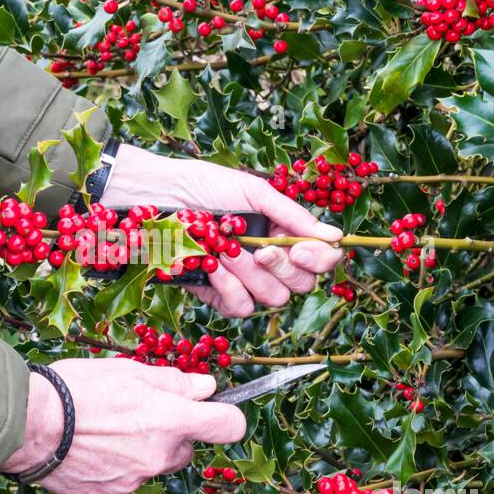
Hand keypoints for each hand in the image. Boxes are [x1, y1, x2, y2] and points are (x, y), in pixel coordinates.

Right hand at [0, 358, 245, 493]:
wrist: (27, 425)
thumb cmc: (77, 390)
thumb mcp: (130, 372)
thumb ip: (174, 382)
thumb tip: (206, 388)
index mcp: (170, 421)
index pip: (229, 426)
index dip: (227, 416)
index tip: (216, 410)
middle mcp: (159, 456)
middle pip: (186, 448)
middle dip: (172, 432)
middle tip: (139, 412)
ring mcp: (135, 480)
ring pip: (154, 464)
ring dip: (143, 450)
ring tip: (107, 429)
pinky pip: (126, 480)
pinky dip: (116, 466)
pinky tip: (91, 448)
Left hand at [99, 146, 342, 316]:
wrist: (159, 198)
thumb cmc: (204, 187)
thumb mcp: (254, 192)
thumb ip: (294, 217)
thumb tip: (335, 236)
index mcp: (282, 233)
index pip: (320, 259)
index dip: (318, 259)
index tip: (298, 248)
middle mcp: (268, 260)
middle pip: (301, 284)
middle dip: (282, 266)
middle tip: (260, 248)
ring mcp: (244, 280)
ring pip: (272, 298)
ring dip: (251, 274)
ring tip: (227, 250)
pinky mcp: (218, 295)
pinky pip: (241, 307)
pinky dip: (229, 289)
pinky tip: (213, 267)